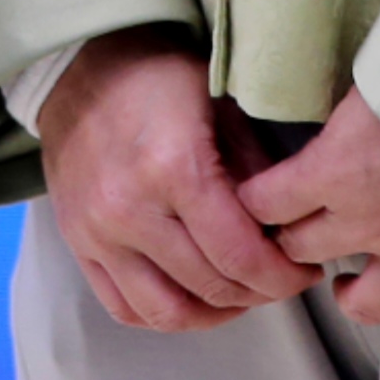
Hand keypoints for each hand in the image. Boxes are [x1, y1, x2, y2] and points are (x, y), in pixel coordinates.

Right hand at [37, 29, 321, 331]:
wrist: (77, 65)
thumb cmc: (156, 75)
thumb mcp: (223, 105)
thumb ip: (256, 172)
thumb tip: (285, 229)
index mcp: (171, 168)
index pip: (239, 256)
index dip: (283, 276)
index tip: (303, 271)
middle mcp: (128, 209)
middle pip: (211, 286)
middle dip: (260, 291)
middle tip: (281, 277)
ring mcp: (96, 232)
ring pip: (168, 312)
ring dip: (215, 313)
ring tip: (240, 292)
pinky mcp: (76, 242)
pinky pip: (125, 307)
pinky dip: (165, 314)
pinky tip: (193, 296)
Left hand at [236, 87, 379, 346]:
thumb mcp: (377, 76)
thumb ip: (347, 108)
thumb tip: (328, 100)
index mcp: (336, 169)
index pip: (265, 203)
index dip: (255, 200)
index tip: (257, 196)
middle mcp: (369, 222)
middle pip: (303, 249)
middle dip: (293, 239)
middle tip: (299, 230)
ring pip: (362, 303)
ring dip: (346, 293)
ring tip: (345, 281)